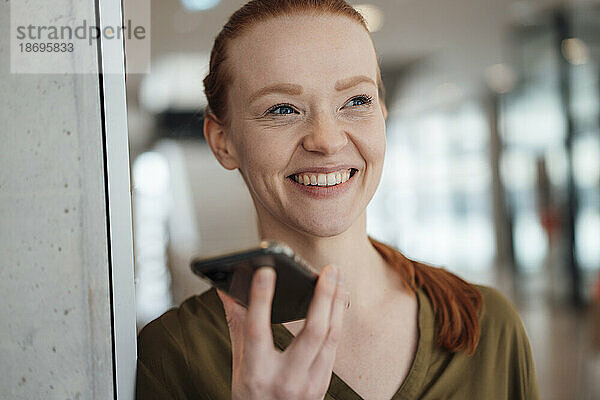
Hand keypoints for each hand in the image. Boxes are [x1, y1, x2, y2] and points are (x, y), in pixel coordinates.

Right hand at [217, 264, 347, 399]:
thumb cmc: (252, 397)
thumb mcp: (238, 365)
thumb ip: (237, 325)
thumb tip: (226, 292)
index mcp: (256, 373)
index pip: (257, 330)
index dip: (261, 299)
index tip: (265, 272)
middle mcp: (286, 379)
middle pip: (312, 332)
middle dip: (323, 296)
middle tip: (328, 270)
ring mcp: (309, 383)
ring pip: (330, 336)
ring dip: (337, 303)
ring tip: (338, 277)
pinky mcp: (323, 382)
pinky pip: (334, 345)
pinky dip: (337, 319)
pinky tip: (338, 300)